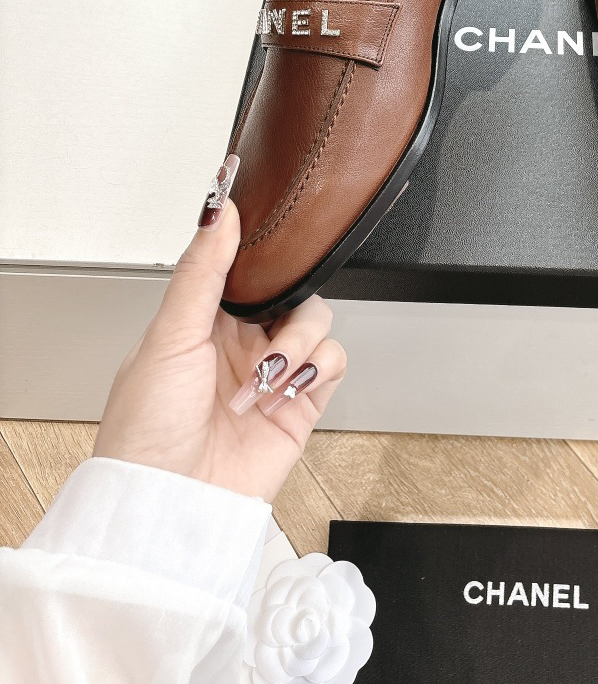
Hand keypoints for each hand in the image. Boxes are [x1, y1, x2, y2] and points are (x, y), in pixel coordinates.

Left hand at [94, 157, 345, 502]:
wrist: (169, 507)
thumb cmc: (146, 431)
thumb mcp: (169, 335)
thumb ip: (202, 270)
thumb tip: (219, 210)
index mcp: (201, 320)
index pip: (245, 267)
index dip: (261, 253)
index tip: (272, 235)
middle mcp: (239, 342)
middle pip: (290, 289)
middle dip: (286, 300)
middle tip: (267, 318)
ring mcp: (272, 373)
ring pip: (316, 320)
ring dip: (296, 341)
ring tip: (265, 375)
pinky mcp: (300, 405)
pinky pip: (332, 362)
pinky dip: (316, 367)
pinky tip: (285, 388)